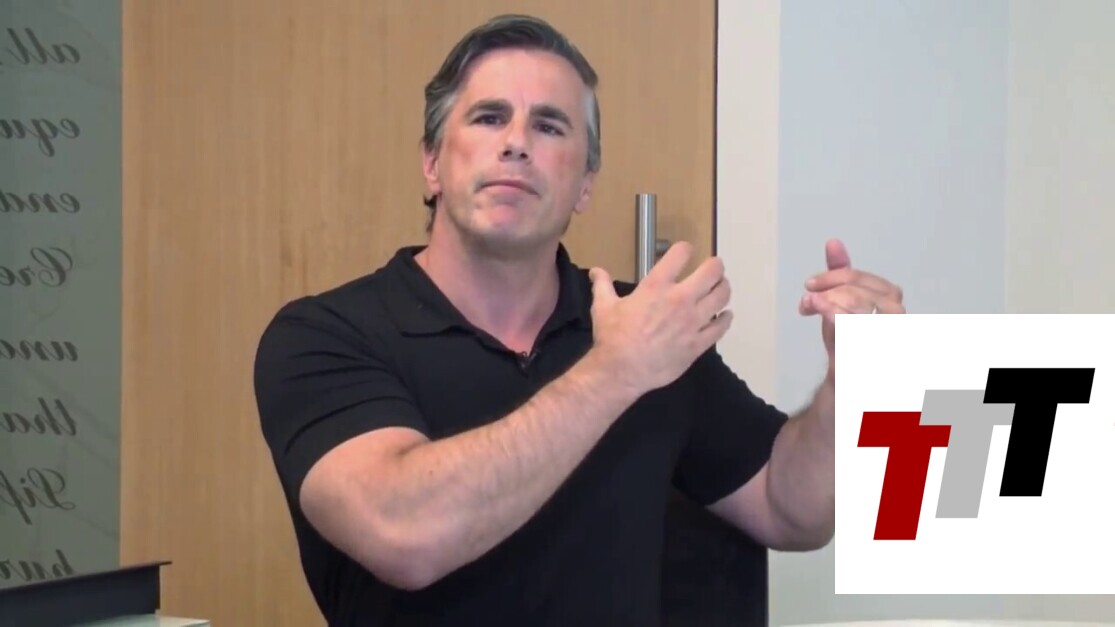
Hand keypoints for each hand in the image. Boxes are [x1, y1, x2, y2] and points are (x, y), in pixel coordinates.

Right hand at [588, 241, 732, 395]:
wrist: (622, 371)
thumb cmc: (612, 337)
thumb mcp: (603, 307)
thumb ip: (602, 285)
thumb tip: (595, 270)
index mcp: (656, 286)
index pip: (680, 254)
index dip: (685, 249)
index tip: (685, 251)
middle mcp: (680, 299)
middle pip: (712, 271)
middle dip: (715, 266)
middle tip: (713, 268)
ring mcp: (693, 322)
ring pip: (722, 296)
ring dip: (723, 288)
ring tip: (720, 288)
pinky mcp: (699, 343)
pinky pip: (721, 327)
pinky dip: (725, 319)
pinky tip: (724, 316)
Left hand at [800, 239, 904, 371]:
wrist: (846, 377)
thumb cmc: (848, 337)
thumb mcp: (841, 301)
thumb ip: (840, 274)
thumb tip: (833, 243)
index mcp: (889, 296)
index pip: (858, 278)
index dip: (831, 277)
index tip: (809, 285)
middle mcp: (895, 314)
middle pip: (856, 294)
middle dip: (827, 294)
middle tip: (806, 302)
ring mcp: (888, 334)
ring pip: (856, 311)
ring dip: (827, 306)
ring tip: (809, 307)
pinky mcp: (877, 353)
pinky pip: (856, 333)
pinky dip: (836, 321)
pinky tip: (823, 318)